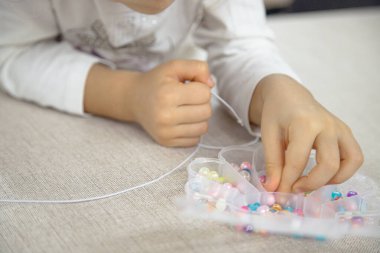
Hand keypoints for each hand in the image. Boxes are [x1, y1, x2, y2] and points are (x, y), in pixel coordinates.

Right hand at [128, 60, 213, 146]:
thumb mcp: (175, 66)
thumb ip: (198, 68)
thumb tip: (211, 84)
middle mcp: (165, 116)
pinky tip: (182, 121)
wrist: (135, 99)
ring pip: (203, 128)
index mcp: (168, 94)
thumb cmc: (158, 81)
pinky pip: (195, 140)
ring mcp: (166, 132)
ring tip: (186, 109)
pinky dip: (193, 130)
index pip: (205, 94)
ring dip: (199, 118)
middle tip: (188, 98)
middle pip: (206, 112)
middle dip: (202, 103)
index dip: (201, 88)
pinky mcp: (166, 142)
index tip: (189, 87)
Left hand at [249, 74, 363, 192]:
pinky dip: (343, 171)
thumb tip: (273, 188)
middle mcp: (328, 126)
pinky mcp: (346, 133)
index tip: (279, 193)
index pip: (298, 160)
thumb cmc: (277, 113)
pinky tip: (323, 174)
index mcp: (304, 123)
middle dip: (311, 184)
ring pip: (350, 163)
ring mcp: (340, 129)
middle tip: (294, 189)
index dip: (288, 181)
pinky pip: (354, 157)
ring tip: (311, 181)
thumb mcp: (268, 135)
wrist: (289, 95)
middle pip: (329, 165)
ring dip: (332, 180)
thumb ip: (272, 163)